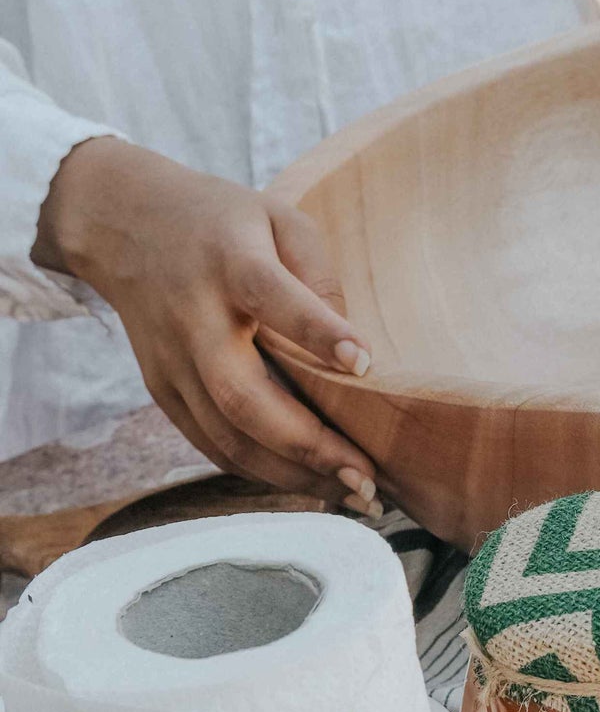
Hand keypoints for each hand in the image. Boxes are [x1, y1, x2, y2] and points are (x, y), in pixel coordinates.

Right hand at [34, 137, 380, 513]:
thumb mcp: (278, 217)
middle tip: (366, 476)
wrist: (122, 225)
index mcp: (229, 262)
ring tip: (352, 494)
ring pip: (228, 436)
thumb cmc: (220, 221)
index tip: (365, 363)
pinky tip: (308, 483)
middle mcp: (194, 319)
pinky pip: (212, 445)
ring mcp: (172, 362)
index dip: (317, 332)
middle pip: (243, 395)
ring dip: (292, 474)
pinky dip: (261, 472)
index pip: (272, 297)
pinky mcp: (163, 391)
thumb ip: (319, 272)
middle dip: (307, 444)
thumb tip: (354, 349)